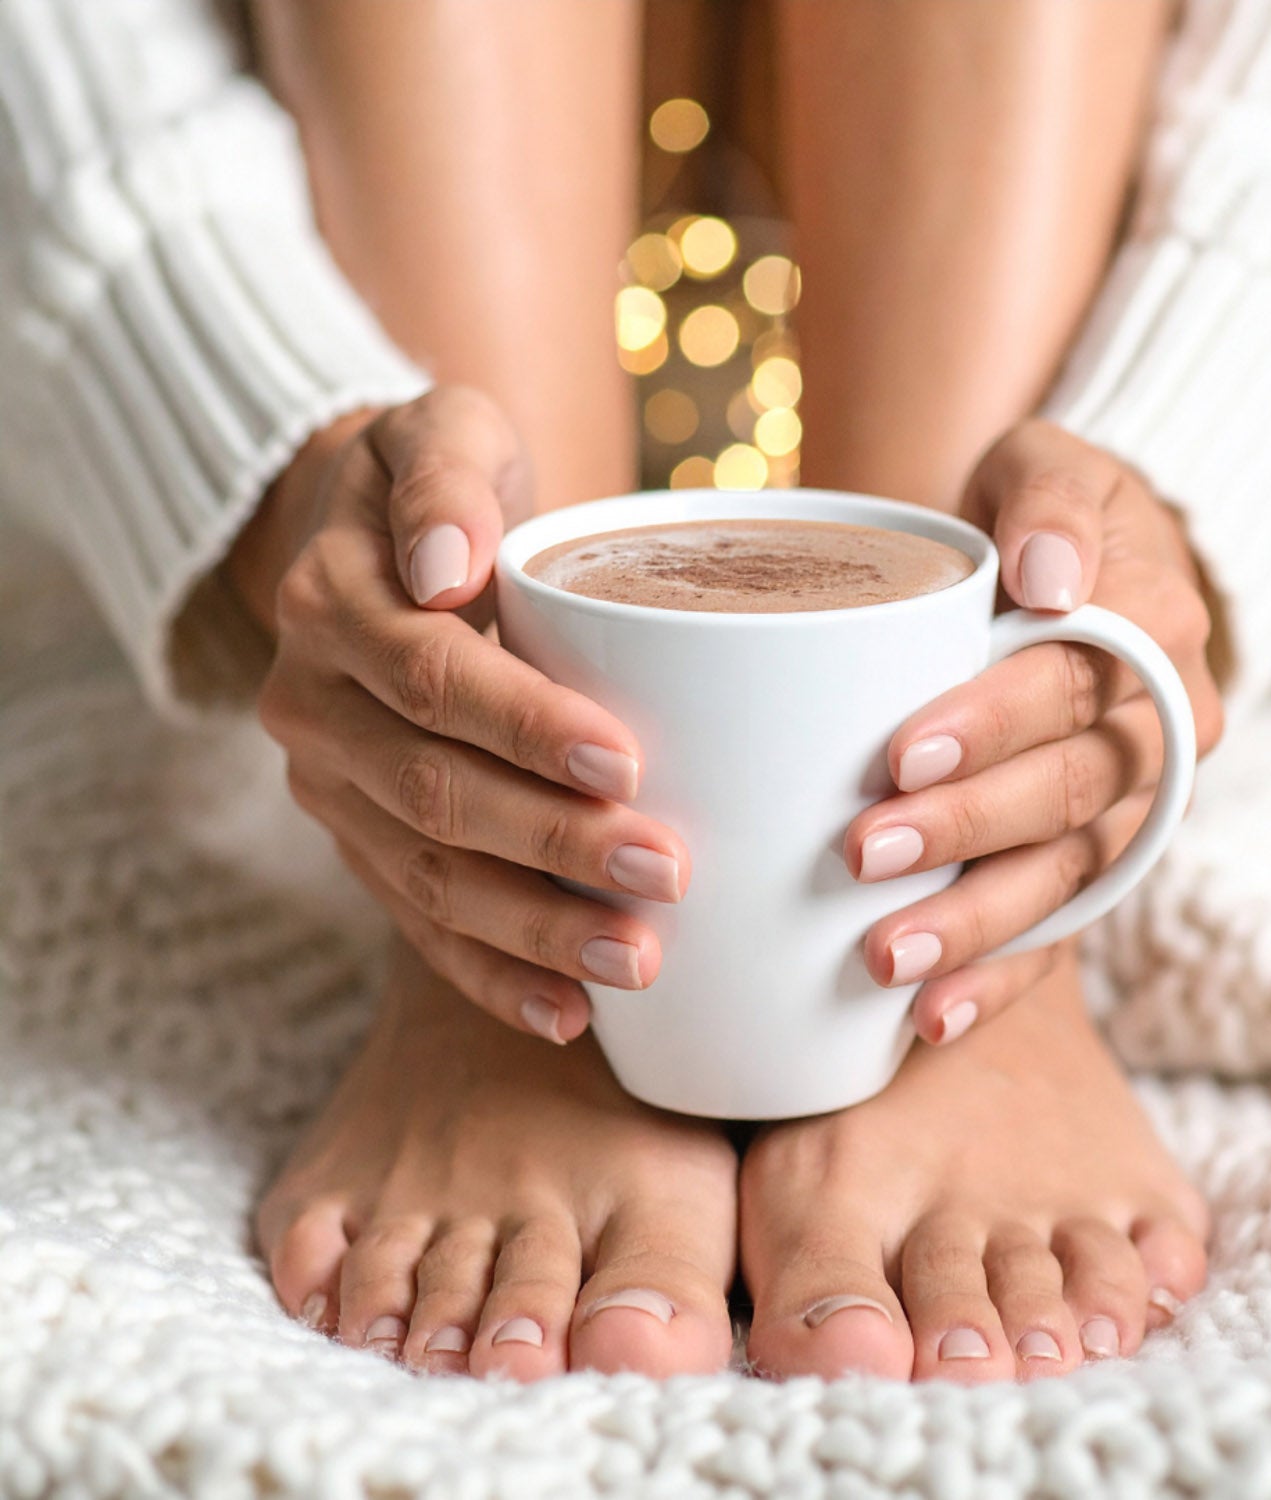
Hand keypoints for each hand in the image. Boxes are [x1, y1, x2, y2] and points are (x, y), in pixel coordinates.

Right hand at [242, 387, 690, 1043]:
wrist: (382, 544)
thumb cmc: (444, 486)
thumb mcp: (442, 431)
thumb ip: (444, 477)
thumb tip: (444, 567)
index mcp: (332, 604)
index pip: (431, 678)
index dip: (524, 726)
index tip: (625, 760)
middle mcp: (314, 705)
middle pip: (433, 791)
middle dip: (551, 842)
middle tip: (666, 874)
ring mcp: (332, 787)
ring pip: (426, 874)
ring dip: (532, 927)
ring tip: (635, 961)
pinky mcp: (360, 841)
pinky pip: (416, 921)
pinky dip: (489, 973)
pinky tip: (568, 1012)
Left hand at [845, 419, 1224, 1044]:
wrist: (1069, 570)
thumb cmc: (1041, 516)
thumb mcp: (1050, 465)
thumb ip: (1051, 501)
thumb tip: (1047, 576)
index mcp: (1155, 631)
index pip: (1079, 682)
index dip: (995, 721)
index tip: (902, 750)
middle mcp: (1159, 733)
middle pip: (1070, 792)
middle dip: (965, 829)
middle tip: (862, 853)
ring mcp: (1129, 810)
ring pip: (1067, 877)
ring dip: (976, 925)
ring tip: (885, 960)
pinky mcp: (1090, 861)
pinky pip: (1059, 933)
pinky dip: (1000, 979)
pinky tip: (930, 1019)